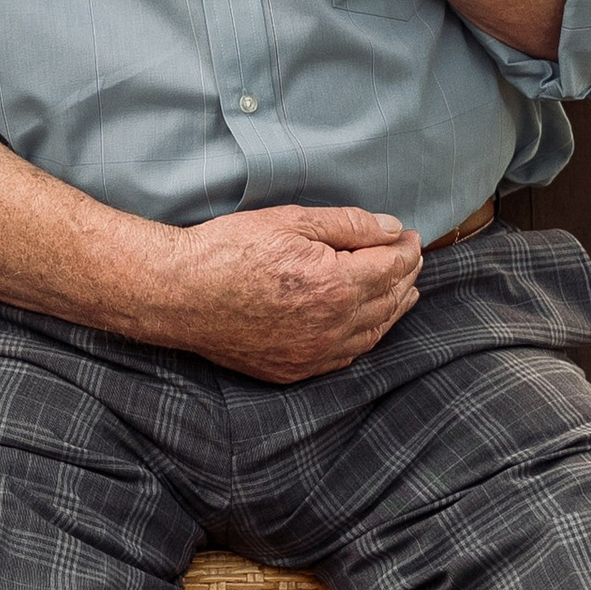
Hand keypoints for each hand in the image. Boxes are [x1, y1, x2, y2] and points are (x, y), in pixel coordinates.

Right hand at [151, 204, 421, 379]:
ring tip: (404, 292)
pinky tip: (369, 325)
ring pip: (373, 333)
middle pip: (389, 300)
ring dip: (393, 310)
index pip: (392, 266)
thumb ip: (348, 225)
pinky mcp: (294, 369)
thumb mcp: (290, 220)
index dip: (407, 248)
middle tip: (410, 258)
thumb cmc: (228, 250)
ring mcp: (313, 352)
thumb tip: (392, 229)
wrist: (179, 294)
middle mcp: (331, 325)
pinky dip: (366, 337)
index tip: (411, 237)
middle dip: (406, 276)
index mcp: (335, 284)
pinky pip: (346, 357)